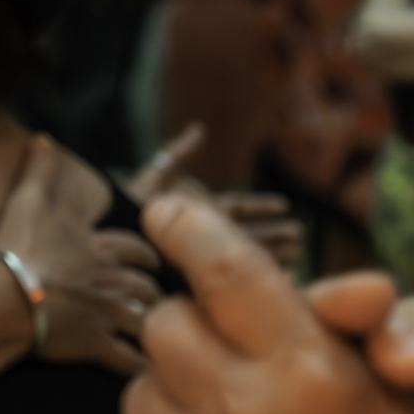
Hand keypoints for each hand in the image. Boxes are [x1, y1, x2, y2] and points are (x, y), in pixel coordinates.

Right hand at [0, 137, 160, 375]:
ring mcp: (108, 314)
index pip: (138, 249)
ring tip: (160, 330)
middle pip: (148, 285)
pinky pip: (127, 359)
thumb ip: (39, 170)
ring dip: (153, 323)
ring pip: (145, 319)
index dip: (148, 253)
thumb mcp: (28, 200)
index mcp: (102, 249)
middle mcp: (113, 281)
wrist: (7, 296)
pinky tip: (149, 373)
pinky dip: (139, 367)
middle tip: (160, 296)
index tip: (154, 258)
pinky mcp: (96, 344)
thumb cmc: (18, 248)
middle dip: (155, 290)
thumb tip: (44, 140)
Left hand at [128, 124, 303, 269]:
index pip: (239, 209)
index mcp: (201, 212)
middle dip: (275, 237)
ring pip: (244, 259)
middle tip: (302, 240)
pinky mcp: (196, 278)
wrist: (111, 237)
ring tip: (297, 260)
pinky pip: (227, 281)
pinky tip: (268, 285)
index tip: (286, 205)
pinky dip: (247, 283)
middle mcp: (206, 237)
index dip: (261, 207)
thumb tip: (199, 129)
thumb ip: (178, 154)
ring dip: (269, 259)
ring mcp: (202, 258)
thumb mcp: (156, 176)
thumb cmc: (128, 206)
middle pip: (248, 236)